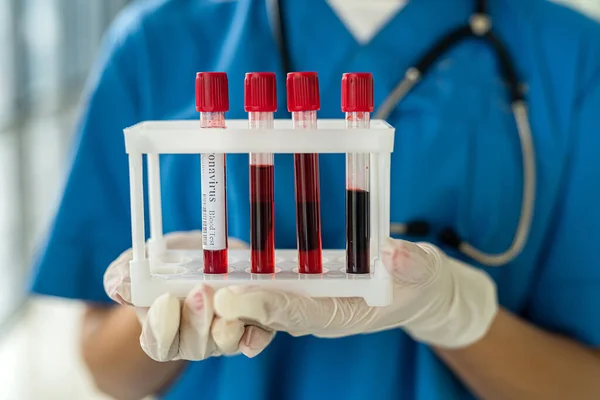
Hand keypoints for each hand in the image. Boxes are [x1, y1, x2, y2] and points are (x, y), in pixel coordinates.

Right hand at [103, 231, 274, 360]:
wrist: (205, 253)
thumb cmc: (168, 261)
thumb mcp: (144, 259)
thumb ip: (125, 274)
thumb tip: (118, 287)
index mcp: (163, 330)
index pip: (158, 344)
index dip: (160, 328)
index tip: (164, 300)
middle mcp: (195, 339)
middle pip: (194, 347)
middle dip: (196, 322)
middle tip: (200, 291)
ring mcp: (224, 336)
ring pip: (225, 343)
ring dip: (225, 327)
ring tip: (225, 298)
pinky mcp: (252, 325)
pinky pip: (256, 338)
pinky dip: (256, 334)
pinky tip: (254, 323)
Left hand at [214, 238, 497, 348]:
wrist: (413, 289)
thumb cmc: (417, 282)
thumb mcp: (423, 270)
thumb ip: (412, 265)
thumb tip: (394, 253)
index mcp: (340, 314)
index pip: (297, 314)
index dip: (265, 306)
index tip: (232, 298)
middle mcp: (313, 312)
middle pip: (264, 316)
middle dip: (228, 308)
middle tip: (192, 291)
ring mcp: (302, 301)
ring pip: (255, 305)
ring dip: (221, 298)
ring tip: (184, 282)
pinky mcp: (297, 287)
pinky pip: (261, 290)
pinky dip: (234, 284)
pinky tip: (206, 269)